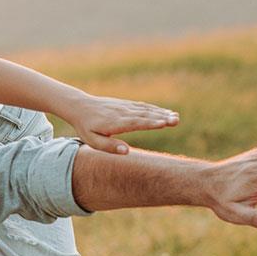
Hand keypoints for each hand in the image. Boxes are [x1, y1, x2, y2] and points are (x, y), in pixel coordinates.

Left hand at [59, 95, 180, 153]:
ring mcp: (125, 107)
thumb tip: (127, 151)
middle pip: (144, 116)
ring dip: (161, 113)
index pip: (135, 123)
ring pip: (145, 110)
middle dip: (161, 118)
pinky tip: (166, 112)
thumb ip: (109, 147)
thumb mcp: (92, 141)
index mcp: (114, 123)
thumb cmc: (86, 127)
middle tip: (176, 120)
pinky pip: (143, 106)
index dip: (150, 123)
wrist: (80, 106)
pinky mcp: (126, 104)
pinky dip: (155, 109)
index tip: (164, 124)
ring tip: (176, 117)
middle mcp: (122, 113)